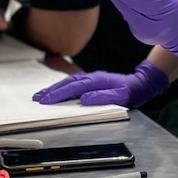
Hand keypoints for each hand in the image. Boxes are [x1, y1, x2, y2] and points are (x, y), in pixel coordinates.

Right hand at [32, 60, 168, 108]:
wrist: (141, 83)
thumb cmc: (131, 92)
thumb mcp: (121, 97)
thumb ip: (103, 97)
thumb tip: (84, 99)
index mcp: (97, 81)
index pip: (74, 87)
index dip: (58, 94)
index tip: (46, 100)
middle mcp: (92, 77)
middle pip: (68, 83)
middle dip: (51, 90)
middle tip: (36, 98)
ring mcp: (91, 78)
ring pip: (69, 82)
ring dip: (54, 88)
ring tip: (41, 95)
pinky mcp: (92, 81)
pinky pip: (73, 83)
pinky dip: (62, 86)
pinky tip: (56, 91)